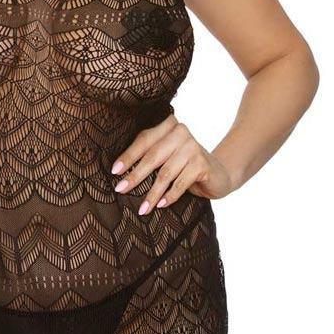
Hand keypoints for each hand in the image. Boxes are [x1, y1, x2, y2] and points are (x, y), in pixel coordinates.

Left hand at [111, 114, 233, 214]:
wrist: (219, 174)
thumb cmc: (185, 166)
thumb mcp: (166, 158)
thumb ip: (149, 157)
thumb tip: (119, 172)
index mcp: (168, 126)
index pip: (144, 140)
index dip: (128, 156)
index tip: (114, 171)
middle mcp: (181, 132)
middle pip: (152, 157)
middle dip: (135, 176)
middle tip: (120, 189)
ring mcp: (193, 147)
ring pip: (165, 173)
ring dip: (152, 193)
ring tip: (142, 208)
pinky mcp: (202, 164)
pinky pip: (180, 183)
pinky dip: (169, 196)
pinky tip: (160, 205)